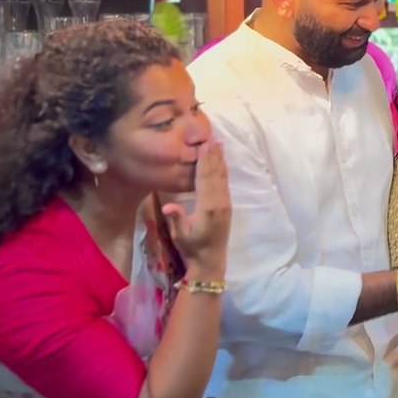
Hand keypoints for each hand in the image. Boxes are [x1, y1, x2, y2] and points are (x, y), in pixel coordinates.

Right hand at [163, 141, 230, 277]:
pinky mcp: (227, 206)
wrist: (211, 260)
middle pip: (216, 174)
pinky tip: (222, 163)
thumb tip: (169, 206)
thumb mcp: (180, 235)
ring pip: (222, 177)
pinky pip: (225, 184)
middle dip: (214, 156)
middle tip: (212, 138)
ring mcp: (225, 204)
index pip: (205, 179)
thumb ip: (176, 219)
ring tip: (219, 144)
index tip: (205, 146)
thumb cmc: (192, 247)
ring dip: (220, 160)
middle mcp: (220, 202)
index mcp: (208, 207)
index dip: (205, 161)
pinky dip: (223, 171)